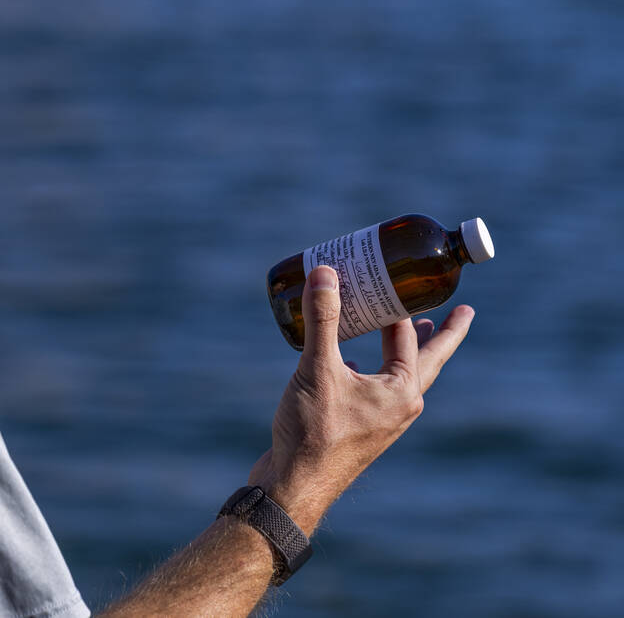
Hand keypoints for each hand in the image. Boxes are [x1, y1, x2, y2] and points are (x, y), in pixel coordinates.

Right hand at [248, 265, 474, 530]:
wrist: (295, 485)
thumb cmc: (313, 431)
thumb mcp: (318, 369)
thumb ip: (322, 319)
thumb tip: (326, 273)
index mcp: (402, 391)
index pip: (409, 336)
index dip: (402, 305)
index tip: (399, 278)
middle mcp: (401, 406)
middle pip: (429, 360)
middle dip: (442, 334)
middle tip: (462, 311)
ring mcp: (383, 420)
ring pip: (402, 375)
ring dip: (407, 350)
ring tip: (411, 330)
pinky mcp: (361, 429)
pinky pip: (377, 390)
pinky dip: (373, 370)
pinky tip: (351, 363)